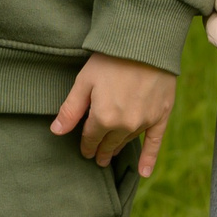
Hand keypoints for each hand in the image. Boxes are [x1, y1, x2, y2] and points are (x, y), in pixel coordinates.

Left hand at [51, 53, 177, 178]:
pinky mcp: (161, 116)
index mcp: (103, 118)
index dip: (86, 145)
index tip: (84, 151)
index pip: (91, 138)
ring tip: (111, 153)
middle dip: (101, 151)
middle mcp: (125, 125)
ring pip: (127, 141)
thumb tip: (56, 131)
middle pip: (109, 143)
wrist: (145, 44)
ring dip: (118, 148)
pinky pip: (155, 143)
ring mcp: (144, 122)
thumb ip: (71, 109)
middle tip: (98, 158)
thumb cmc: (110, 59)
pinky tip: (144, 172)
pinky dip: (149, 159)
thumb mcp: (84, 81)